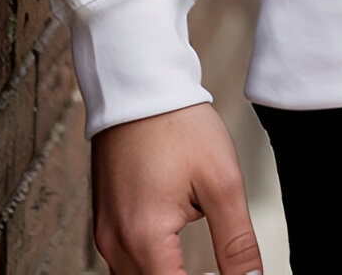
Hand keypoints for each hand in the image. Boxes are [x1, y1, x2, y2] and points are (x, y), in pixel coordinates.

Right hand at [92, 103, 261, 274]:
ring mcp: (105, 232)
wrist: (140, 85)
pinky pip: (124, 261)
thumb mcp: (221, 181)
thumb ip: (236, 240)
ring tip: (201, 264)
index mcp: (144, 236)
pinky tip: (172, 249)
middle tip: (219, 269)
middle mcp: (116, 242)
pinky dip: (151, 263)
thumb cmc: (178, 124)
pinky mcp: (104, 220)